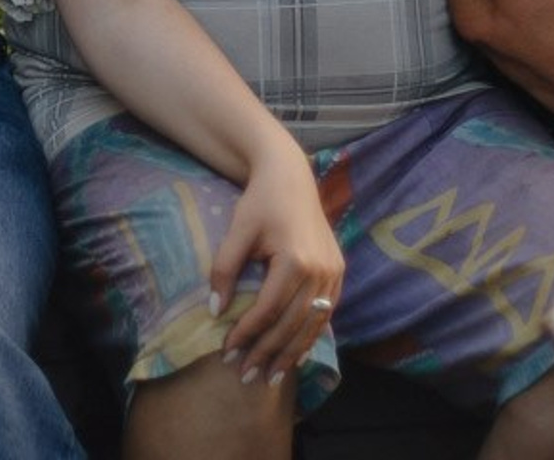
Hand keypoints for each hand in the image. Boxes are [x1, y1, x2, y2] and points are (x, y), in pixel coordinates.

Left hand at [211, 135, 344, 386]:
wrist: (290, 176)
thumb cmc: (260, 202)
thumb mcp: (237, 231)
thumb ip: (225, 269)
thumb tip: (215, 312)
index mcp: (295, 260)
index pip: (267, 310)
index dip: (246, 334)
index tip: (227, 351)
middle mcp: (319, 271)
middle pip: (291, 325)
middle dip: (267, 353)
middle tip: (246, 375)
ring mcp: (333, 273)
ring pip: (311, 325)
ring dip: (290, 354)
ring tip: (271, 377)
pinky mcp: (338, 273)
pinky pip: (325, 315)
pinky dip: (309, 337)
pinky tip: (295, 355)